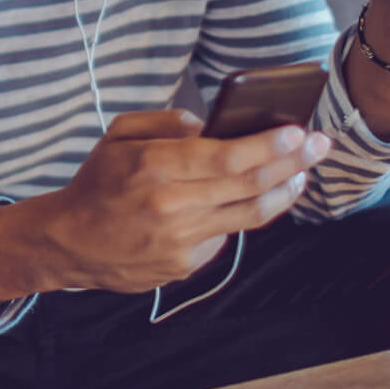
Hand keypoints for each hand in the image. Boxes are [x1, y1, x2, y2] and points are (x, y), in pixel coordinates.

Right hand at [0, 110, 333, 304]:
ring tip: (302, 175)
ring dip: (284, 193)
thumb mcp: (117, 137)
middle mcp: (171, 206)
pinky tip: (251, 201)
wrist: (68, 243)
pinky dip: (243, 216)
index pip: (228, 156)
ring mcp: (180, 241)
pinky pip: (225, 237)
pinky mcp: (184, 266)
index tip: (300, 131)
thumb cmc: (96, 184)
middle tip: (322, 145)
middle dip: (294, 162)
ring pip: (249, 215)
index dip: (271, 145)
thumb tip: (206, 124)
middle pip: (249, 184)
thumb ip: (163, 122)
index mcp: (153, 167)